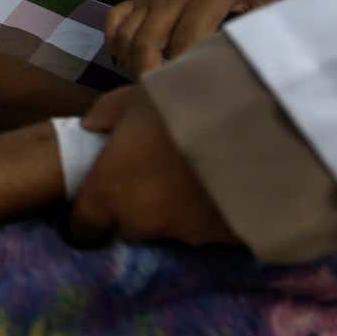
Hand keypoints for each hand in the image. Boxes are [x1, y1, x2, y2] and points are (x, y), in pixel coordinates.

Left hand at [68, 87, 236, 247]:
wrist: (252, 121)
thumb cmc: (181, 102)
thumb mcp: (136, 95)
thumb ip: (107, 114)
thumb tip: (91, 127)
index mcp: (108, 192)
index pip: (83, 226)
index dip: (89, 216)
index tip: (100, 201)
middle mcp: (141, 223)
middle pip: (128, 229)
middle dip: (134, 210)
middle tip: (152, 179)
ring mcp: (186, 236)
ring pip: (171, 230)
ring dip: (176, 210)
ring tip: (195, 178)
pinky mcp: (225, 240)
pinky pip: (212, 230)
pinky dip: (215, 213)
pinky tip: (226, 187)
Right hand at [105, 0, 273, 76]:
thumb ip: (265, 23)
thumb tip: (277, 57)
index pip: (187, 39)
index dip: (184, 68)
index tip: (189, 92)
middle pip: (148, 42)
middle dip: (148, 73)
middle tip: (157, 97)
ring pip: (128, 33)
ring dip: (130, 62)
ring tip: (143, 84)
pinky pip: (116, 17)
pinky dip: (113, 39)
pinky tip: (122, 59)